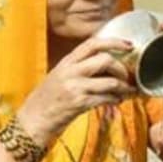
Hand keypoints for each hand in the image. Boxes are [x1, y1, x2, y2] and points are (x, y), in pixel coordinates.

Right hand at [18, 36, 135, 143]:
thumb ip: (77, 68)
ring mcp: (74, 87)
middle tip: (126, 76)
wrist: (33, 120)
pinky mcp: (79, 104)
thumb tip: (104, 64)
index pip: (92, 43)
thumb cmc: (46, 100)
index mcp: (66, 62)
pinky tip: (116, 101)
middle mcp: (70, 72)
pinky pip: (106, 98)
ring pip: (110, 81)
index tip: (129, 45)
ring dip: (123, 87)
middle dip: (121, 68)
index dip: (114, 42)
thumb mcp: (58, 76)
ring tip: (125, 91)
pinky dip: (116, 100)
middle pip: (105, 60)